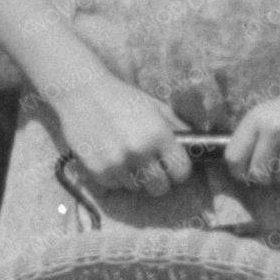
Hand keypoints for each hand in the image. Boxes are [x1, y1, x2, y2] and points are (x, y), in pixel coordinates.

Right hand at [57, 79, 190, 199]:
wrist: (81, 92)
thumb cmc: (122, 98)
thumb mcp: (155, 107)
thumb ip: (177, 127)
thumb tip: (197, 146)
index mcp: (159, 135)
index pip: (181, 172)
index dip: (178, 171)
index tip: (173, 167)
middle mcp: (139, 152)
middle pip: (160, 188)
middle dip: (159, 180)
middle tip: (152, 168)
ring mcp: (117, 163)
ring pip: (136, 187)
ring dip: (135, 177)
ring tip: (127, 158)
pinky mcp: (97, 170)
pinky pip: (115, 185)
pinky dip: (115, 177)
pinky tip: (111, 158)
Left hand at [224, 74, 279, 187]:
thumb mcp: (268, 114)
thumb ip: (252, 139)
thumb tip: (239, 172)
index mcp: (256, 119)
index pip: (233, 158)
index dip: (240, 170)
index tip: (249, 171)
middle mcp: (273, 129)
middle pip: (258, 175)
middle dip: (269, 176)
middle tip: (279, 165)